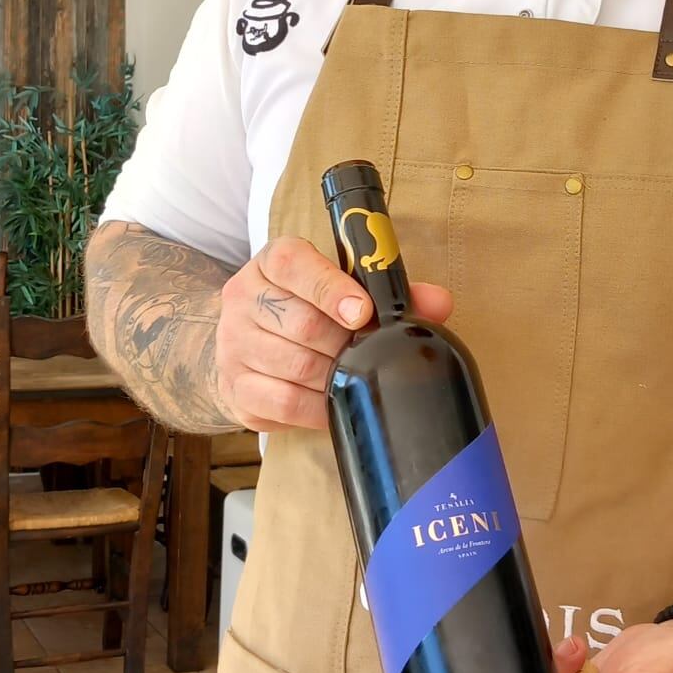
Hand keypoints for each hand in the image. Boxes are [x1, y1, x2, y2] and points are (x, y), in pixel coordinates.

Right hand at [215, 235, 451, 433]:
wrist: (251, 345)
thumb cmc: (309, 311)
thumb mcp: (343, 289)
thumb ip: (391, 292)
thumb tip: (438, 303)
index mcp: (272, 263)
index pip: (292, 265)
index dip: (330, 289)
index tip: (362, 312)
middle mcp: (244, 298)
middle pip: (301, 323)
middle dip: (345, 344)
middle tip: (370, 353)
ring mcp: (233, 345)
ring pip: (294, 366)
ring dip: (335, 376)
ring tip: (355, 375)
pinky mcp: (235, 388)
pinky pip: (283, 404)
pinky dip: (317, 408)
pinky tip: (334, 403)